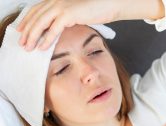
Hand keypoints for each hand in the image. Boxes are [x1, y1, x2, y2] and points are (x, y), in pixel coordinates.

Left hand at [17, 0, 164, 50]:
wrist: (109, 4)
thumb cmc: (96, 9)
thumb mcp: (76, 13)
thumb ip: (65, 18)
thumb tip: (58, 29)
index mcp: (56, 0)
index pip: (36, 10)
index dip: (27, 22)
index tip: (22, 32)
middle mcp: (56, 1)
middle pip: (35, 16)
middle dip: (27, 31)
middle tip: (22, 43)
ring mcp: (61, 6)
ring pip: (41, 22)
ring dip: (33, 36)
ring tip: (29, 47)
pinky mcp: (69, 13)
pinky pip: (54, 28)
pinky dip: (47, 38)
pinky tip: (42, 47)